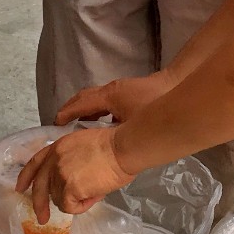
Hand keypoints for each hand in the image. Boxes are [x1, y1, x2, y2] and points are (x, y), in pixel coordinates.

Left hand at [16, 123, 133, 219]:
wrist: (123, 148)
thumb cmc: (115, 146)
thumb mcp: (84, 145)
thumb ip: (70, 159)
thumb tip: (72, 180)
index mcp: (58, 146)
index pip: (35, 162)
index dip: (26, 177)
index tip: (20, 188)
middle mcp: (54, 160)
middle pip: (40, 187)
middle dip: (39, 205)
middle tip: (42, 219)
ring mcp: (59, 174)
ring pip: (60, 199)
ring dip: (76, 200)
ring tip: (96, 189)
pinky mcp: (68, 189)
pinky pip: (71, 207)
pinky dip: (83, 206)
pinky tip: (96, 195)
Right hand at [58, 70, 173, 126]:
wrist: (177, 85)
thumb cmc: (155, 105)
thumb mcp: (133, 125)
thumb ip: (116, 135)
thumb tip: (101, 148)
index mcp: (108, 96)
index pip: (81, 103)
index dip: (66, 114)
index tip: (56, 125)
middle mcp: (111, 90)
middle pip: (85, 98)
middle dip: (72, 110)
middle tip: (63, 126)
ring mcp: (121, 90)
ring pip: (97, 99)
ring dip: (87, 111)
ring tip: (80, 128)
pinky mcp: (130, 93)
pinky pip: (107, 101)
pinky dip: (100, 111)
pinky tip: (106, 125)